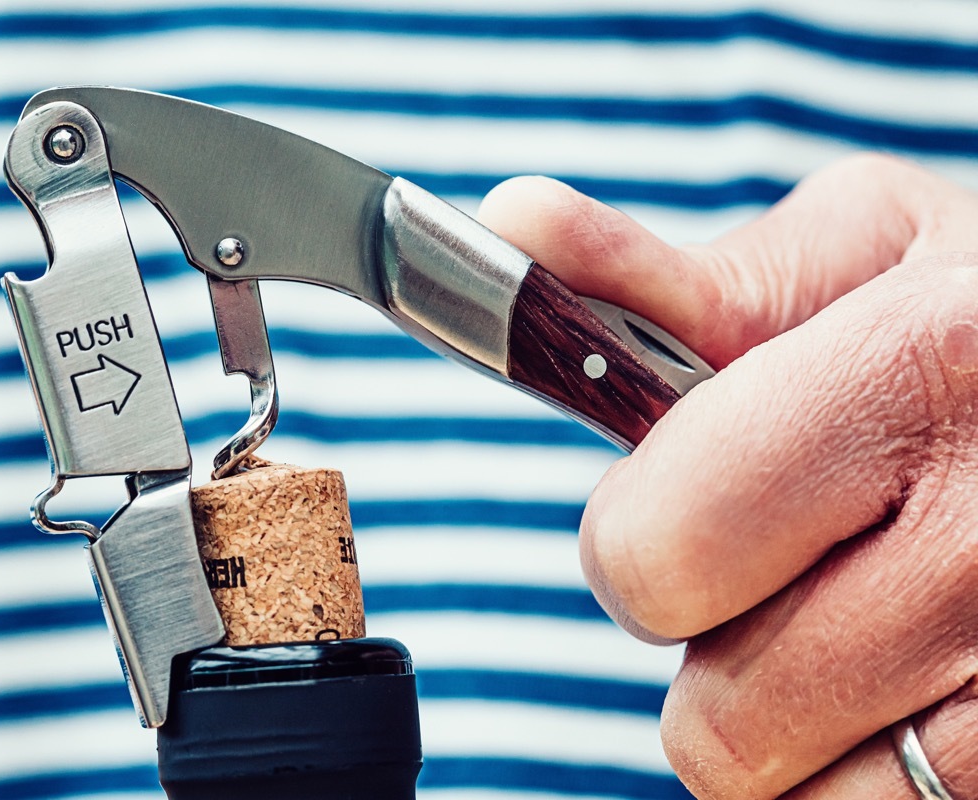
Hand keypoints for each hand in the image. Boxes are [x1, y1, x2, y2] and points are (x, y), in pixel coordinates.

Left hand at [478, 154, 977, 798]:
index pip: (656, 554)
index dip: (639, 544)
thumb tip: (511, 223)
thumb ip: (668, 274)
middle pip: (715, 721)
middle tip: (784, 569)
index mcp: (913, 369)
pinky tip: (907, 684)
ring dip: (785, 723)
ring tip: (860, 617)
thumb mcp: (858, 256)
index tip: (681, 511)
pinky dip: (855, 779)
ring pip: (784, 797)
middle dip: (712, 646)